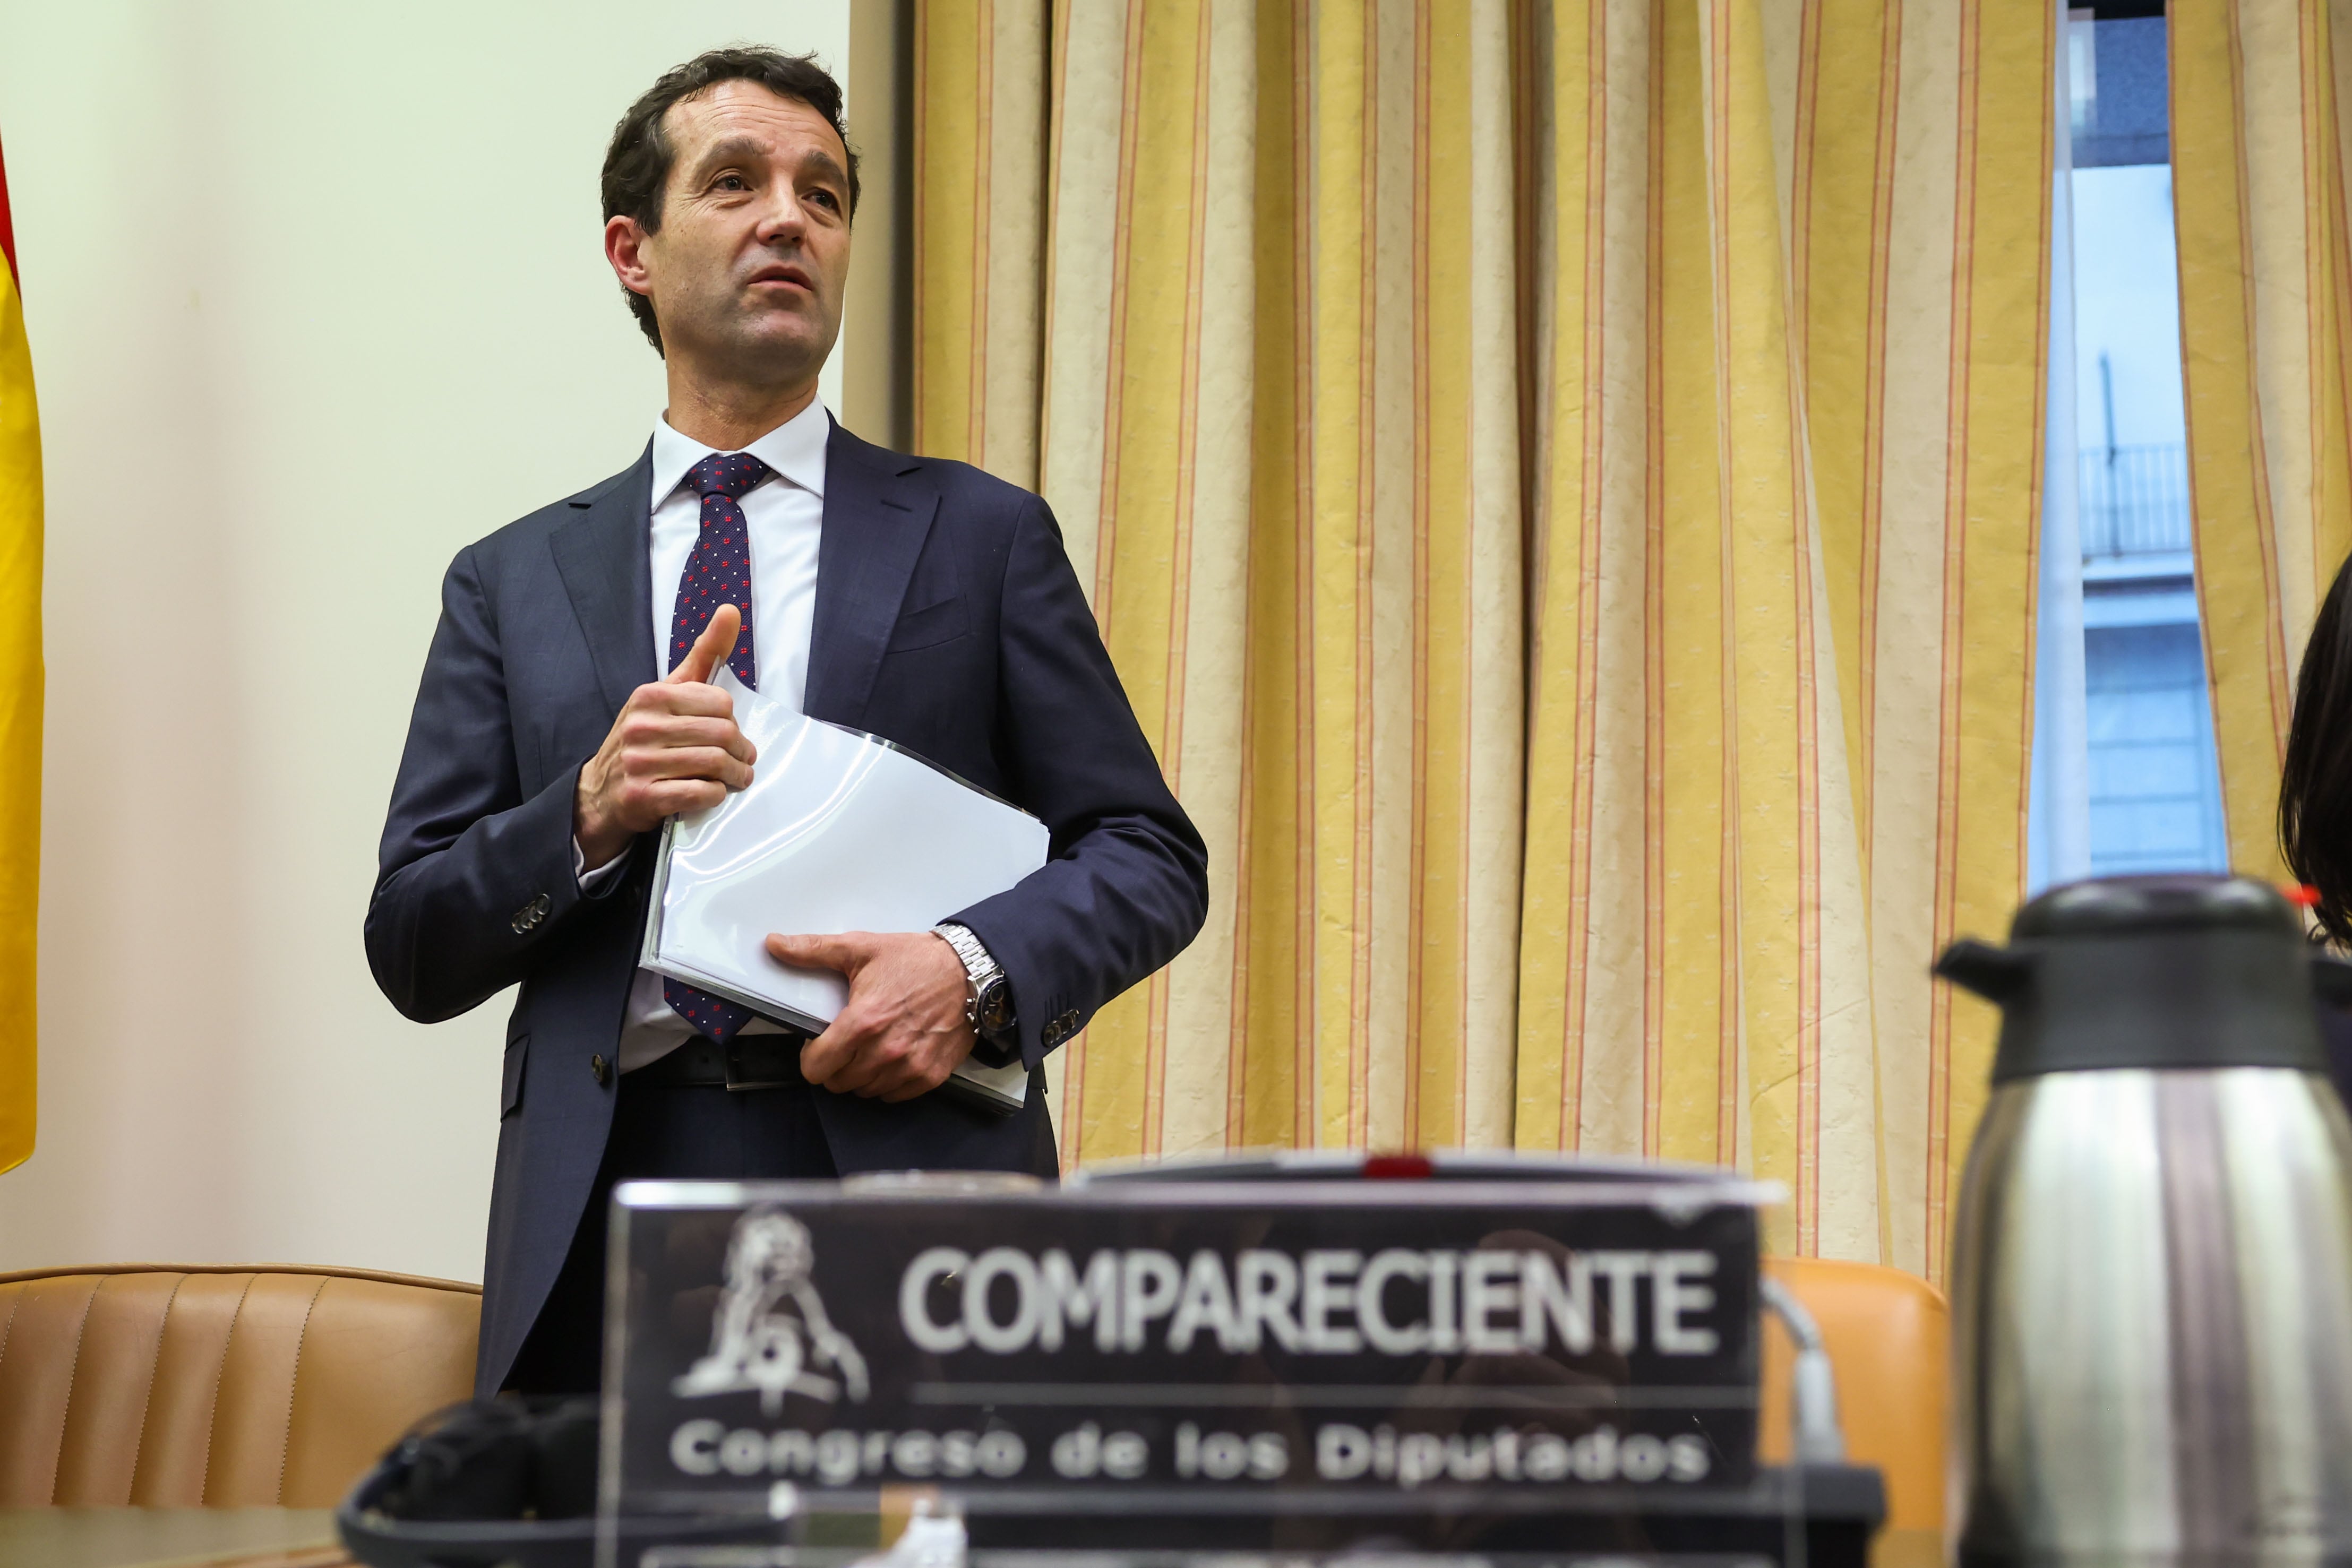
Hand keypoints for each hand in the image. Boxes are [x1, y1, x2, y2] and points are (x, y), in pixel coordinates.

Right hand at [574, 605, 757, 870]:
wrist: (600, 791)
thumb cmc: (645, 738)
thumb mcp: (668, 692)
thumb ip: (704, 655)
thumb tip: (731, 611)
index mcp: (651, 696)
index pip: (720, 702)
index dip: (732, 719)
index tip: (731, 731)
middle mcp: (641, 726)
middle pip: (722, 733)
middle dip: (741, 750)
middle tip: (744, 759)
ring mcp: (640, 763)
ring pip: (714, 763)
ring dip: (735, 774)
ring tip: (737, 776)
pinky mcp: (643, 796)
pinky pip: (699, 793)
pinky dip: (715, 795)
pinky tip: (714, 792)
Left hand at [766, 930, 975, 1100]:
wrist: (969, 972)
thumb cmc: (917, 961)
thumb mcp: (861, 949)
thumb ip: (813, 950)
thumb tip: (775, 944)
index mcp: (863, 1022)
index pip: (816, 1068)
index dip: (811, 1057)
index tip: (819, 1045)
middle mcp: (884, 1050)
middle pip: (837, 1083)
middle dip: (836, 1065)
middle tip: (847, 1042)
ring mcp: (908, 1066)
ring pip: (864, 1091)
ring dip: (862, 1075)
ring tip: (871, 1048)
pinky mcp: (929, 1075)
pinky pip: (893, 1095)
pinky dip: (888, 1082)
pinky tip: (894, 1057)